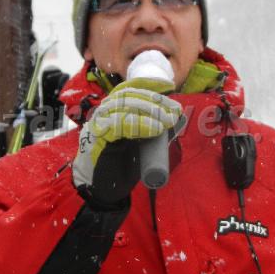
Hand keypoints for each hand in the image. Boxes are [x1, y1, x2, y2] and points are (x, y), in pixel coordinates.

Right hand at [72, 78, 181, 209]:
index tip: (169, 86)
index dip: (149, 83)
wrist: (100, 189)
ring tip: (169, 121)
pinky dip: (139, 124)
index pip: (129, 88)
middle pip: (129, 95)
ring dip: (151, 112)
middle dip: (155, 101)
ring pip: (124, 107)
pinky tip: (155, 129)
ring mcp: (97, 124)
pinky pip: (118, 125)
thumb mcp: (142, 144)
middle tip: (175, 111)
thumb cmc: (120, 166)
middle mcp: (103, 113)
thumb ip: (155, 130)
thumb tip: (178, 118)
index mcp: (113, 110)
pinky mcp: (96, 138)